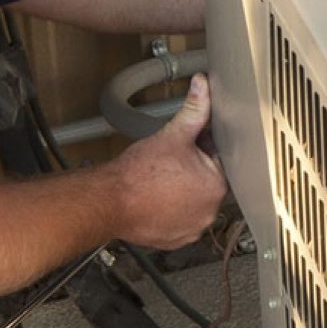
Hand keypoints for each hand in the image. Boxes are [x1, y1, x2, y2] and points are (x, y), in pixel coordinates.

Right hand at [110, 73, 227, 248]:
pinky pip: (179, 220)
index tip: (183, 146)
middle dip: (192, 169)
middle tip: (168, 163)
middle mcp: (209, 212)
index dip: (200, 147)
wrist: (109, 200)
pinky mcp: (175, 241)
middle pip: (206, 181)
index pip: (217, 159)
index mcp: (216, 185)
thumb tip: (203, 86)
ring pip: (192, 201)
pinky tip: (157, 197)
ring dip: (182, 190)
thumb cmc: (138, 173)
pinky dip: (171, 210)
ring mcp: (192, 229)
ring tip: (161, 179)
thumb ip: (194, 109)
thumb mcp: (172, 134)